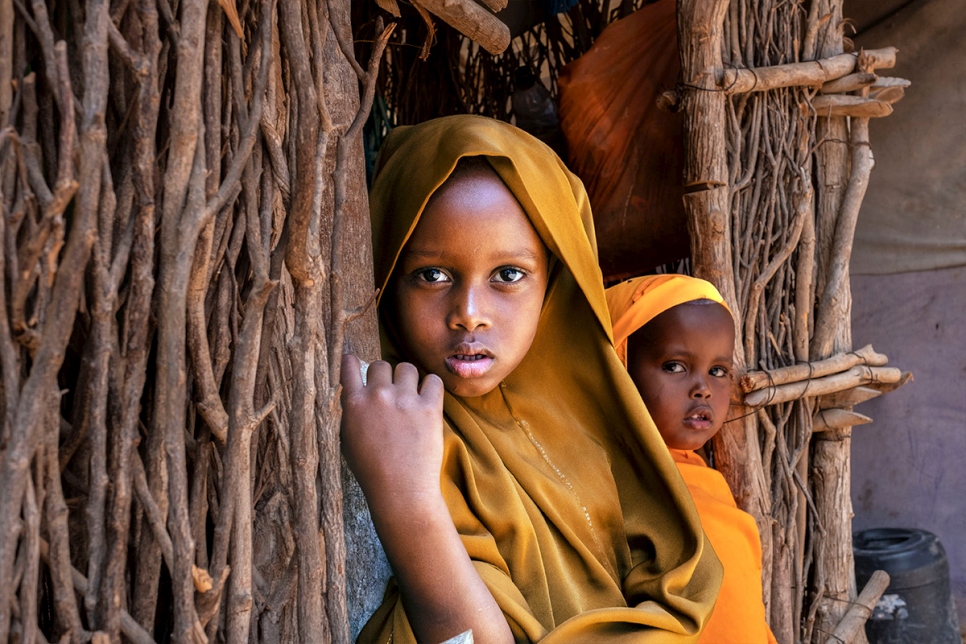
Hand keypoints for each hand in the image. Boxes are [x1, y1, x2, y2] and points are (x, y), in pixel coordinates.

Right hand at [340, 355, 445, 511]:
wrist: (400, 490)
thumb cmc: (372, 471)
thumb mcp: (348, 440)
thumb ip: (351, 413)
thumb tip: (356, 395)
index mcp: (354, 404)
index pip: (349, 367)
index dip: (352, 361)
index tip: (355, 360)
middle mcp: (378, 396)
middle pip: (381, 364)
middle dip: (385, 376)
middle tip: (391, 392)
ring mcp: (404, 400)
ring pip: (407, 367)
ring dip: (408, 378)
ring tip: (410, 396)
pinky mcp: (429, 407)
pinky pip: (433, 380)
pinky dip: (431, 386)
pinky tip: (428, 398)